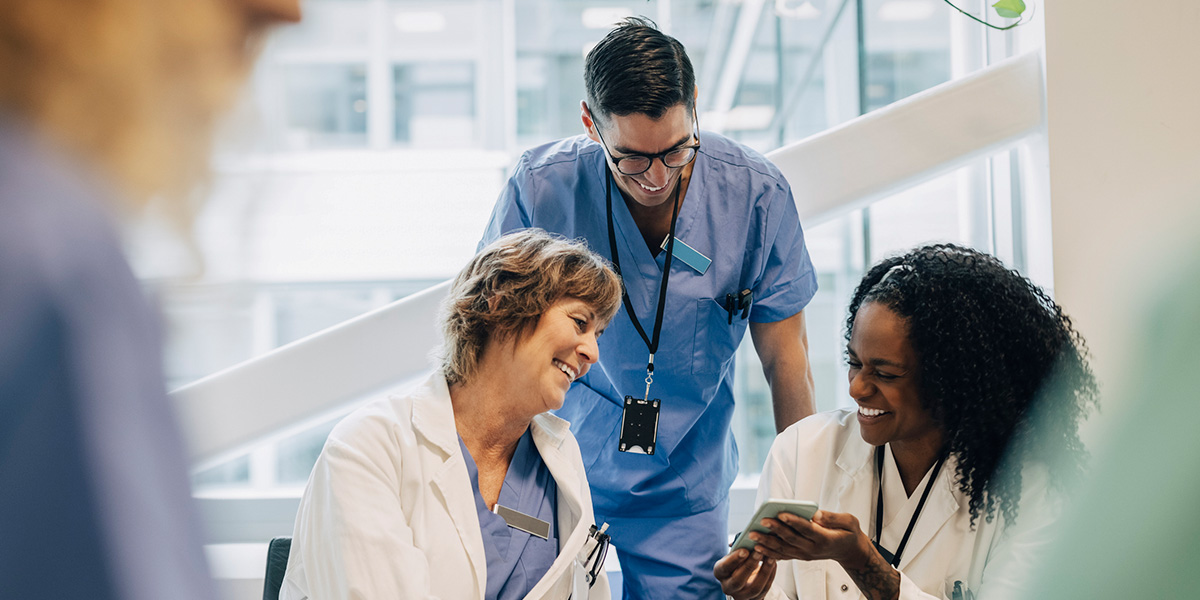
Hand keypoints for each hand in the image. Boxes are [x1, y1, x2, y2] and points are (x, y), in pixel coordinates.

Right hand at [713, 548, 776, 599]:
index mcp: (720, 572)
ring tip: (770, 558)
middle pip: (737, 580)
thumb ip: (740, 548)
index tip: (745, 550)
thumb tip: (751, 539)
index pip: (724, 567)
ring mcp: (741, 595)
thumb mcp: (735, 554)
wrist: (744, 578)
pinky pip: (764, 589)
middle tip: (759, 552)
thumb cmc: (738, 561)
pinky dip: (771, 576)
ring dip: (764, 572)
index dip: (734, 560)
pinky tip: (774, 564)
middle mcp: (728, 586)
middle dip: (749, 566)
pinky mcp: (755, 599)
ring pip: (754, 588)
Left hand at [750, 510, 899, 599]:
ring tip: (752, 535)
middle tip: (761, 521)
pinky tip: (757, 547)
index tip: (781, 514)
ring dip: (767, 543)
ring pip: (783, 549)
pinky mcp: (801, 556)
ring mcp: (806, 554)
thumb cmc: (848, 533)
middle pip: (791, 539)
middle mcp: (814, 549)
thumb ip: (832, 518)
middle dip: (775, 530)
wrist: (850, 551)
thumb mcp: (849, 521)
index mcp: (825, 538)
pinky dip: (769, 552)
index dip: (793, 521)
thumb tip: (815, 513)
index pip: (807, 529)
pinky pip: (783, 556)